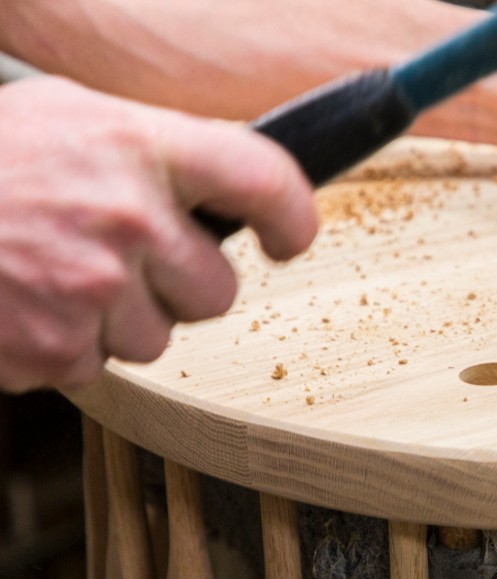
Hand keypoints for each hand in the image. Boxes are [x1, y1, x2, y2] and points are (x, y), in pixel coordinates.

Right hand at [0, 77, 316, 392]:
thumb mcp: (73, 118)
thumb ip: (157, 152)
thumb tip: (233, 192)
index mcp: (140, 146)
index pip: (267, 182)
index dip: (293, 218)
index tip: (287, 237)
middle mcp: (128, 218)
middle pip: (218, 291)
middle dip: (178, 283)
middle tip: (116, 254)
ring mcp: (91, 290)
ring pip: (159, 339)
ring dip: (119, 319)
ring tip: (55, 273)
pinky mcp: (53, 348)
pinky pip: (96, 366)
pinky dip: (65, 345)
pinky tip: (26, 302)